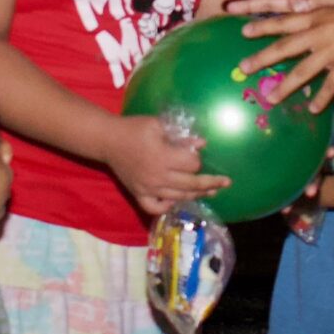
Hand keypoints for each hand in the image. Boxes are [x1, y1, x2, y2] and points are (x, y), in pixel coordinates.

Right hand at [103, 114, 226, 216]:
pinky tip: (176, 202)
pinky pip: (155, 208)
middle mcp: (158, 177)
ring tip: (210, 192)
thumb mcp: (158, 125)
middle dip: (211, 183)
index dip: (198, 160)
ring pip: (178, 198)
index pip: (192, 165)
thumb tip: (202, 144)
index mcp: (164, 157)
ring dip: (197, 196)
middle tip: (226, 183)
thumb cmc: (134, 128)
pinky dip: (167, 207)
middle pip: (191, 185)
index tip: (198, 153)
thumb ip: (181, 136)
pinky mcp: (138, 194)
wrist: (108, 140)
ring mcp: (148, 188)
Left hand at [232, 0, 333, 113]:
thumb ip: (317, 1)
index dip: (262, 27)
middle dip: (261, 59)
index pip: (283, 22)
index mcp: (315, 16)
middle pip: (283, 48)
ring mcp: (331, 53)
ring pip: (302, 72)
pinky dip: (321, 99)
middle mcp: (318, 35)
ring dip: (285, 86)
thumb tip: (296, 2)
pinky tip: (312, 110)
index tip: (243, 32)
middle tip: (242, 68)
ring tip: (270, 98)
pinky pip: (330, 87)